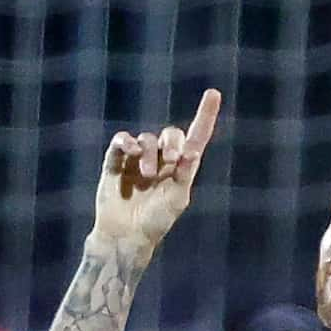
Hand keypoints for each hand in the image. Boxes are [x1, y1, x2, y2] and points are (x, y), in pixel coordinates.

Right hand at [92, 88, 221, 253]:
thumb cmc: (155, 222)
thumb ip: (185, 175)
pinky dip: (126, 142)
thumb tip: (193, 152)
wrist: (125, 237)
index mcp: (180, 168)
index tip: (213, 93)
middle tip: (171, 159)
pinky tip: (131, 150)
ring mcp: (138, 160)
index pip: (196, 137)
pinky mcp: (117, 162)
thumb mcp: (176, 200)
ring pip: (146, 139)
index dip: (205, 116)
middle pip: (171, 134)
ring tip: (147, 175)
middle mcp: (161, 160)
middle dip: (172, 142)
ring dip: (148, 153)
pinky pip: (121, 141)